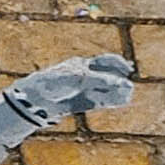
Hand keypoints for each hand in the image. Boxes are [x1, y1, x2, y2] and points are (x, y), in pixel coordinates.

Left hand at [3, 53, 136, 132]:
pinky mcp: (80, 104)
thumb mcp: (81, 78)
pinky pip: (99, 101)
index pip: (104, 61)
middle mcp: (84, 76)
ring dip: (116, 92)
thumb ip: (102, 80)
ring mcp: (82, 90)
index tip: (129, 69)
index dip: (118, 63)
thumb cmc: (55, 83)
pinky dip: (110, 101)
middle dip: (118, 80)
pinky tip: (120, 101)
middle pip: (106, 76)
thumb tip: (124, 83)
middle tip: (129, 87)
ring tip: (127, 95)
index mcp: (81, 64)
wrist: (35, 100)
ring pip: (104, 90)